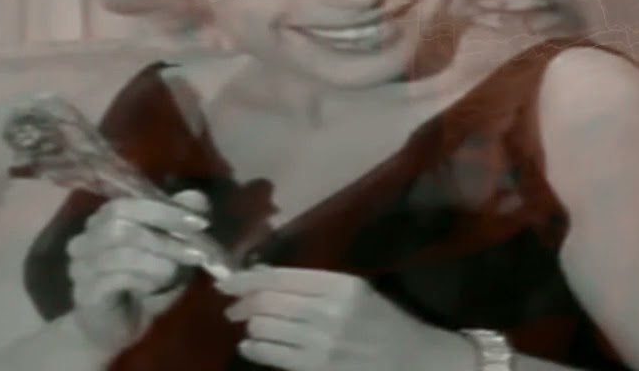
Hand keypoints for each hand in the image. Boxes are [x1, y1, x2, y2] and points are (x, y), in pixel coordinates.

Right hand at [67, 190, 211, 353]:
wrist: (115, 330)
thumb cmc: (143, 286)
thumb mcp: (171, 254)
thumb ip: (181, 225)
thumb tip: (198, 198)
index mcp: (103, 220)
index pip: (129, 203)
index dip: (165, 210)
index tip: (200, 222)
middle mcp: (85, 238)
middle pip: (119, 221)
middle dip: (163, 234)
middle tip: (194, 250)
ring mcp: (80, 265)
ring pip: (119, 250)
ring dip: (157, 260)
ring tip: (175, 272)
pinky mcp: (84, 292)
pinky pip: (115, 278)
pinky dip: (143, 279)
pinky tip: (155, 287)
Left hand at [216, 266, 472, 370]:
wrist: (411, 360)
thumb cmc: (382, 321)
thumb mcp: (354, 291)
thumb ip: (313, 284)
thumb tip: (262, 278)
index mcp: (340, 286)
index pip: (280, 277)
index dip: (246, 278)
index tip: (226, 281)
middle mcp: (329, 312)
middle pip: (267, 302)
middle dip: (242, 304)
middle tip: (233, 307)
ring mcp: (322, 344)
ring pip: (264, 329)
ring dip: (250, 327)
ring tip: (251, 327)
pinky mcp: (316, 368)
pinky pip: (271, 356)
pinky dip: (254, 349)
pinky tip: (251, 346)